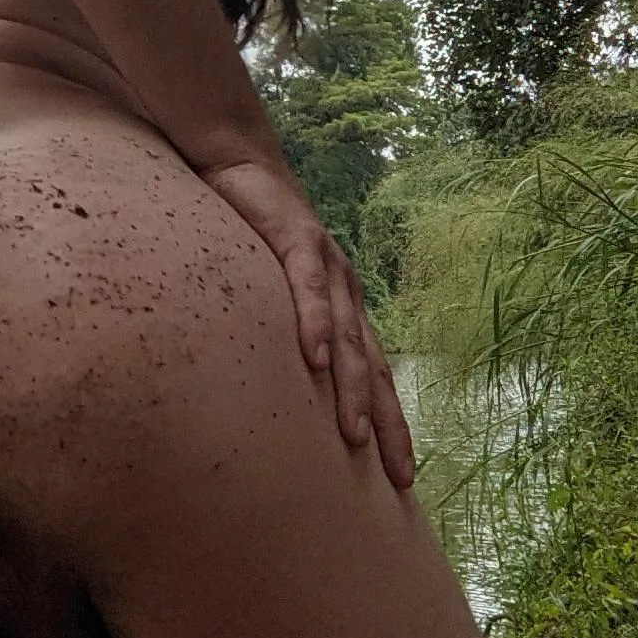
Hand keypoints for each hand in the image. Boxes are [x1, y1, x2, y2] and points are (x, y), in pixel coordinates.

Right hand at [199, 156, 416, 490]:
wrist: (236, 158)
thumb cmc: (246, 226)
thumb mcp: (261, 288)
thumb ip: (271, 327)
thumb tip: (268, 378)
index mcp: (340, 306)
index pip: (374, 374)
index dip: (391, 424)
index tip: (401, 477)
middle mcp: (343, 290)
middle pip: (375, 368)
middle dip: (389, 424)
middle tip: (399, 478)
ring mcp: (326, 266)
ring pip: (347, 338)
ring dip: (353, 389)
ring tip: (355, 437)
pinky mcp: (296, 240)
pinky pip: (307, 290)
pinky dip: (316, 326)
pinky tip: (317, 361)